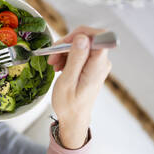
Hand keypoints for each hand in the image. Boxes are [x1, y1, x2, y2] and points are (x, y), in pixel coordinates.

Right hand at [48, 26, 111, 148]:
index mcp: (98, 64)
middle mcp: (101, 62)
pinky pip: (80, 54)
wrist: (74, 118)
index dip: (79, 34)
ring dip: (64, 51)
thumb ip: (76, 58)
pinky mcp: (91, 67)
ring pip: (81, 46)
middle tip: (53, 57)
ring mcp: (97, 64)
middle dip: (67, 44)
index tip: (63, 43)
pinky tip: (59, 67)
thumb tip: (82, 38)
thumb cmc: (69, 104)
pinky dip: (67, 57)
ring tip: (54, 64)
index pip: (97, 35)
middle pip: (86, 39)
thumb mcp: (68, 81)